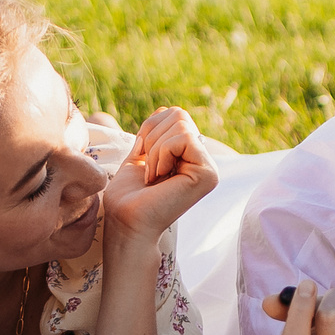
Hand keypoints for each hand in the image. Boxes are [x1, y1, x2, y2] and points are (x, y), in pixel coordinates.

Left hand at [102, 107, 218, 243]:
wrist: (126, 223)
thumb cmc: (128, 198)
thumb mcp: (140, 156)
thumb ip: (153, 135)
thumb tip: (163, 111)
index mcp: (189, 156)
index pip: (174, 114)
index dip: (150, 129)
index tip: (143, 160)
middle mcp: (203, 161)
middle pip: (179, 114)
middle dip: (153, 137)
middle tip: (149, 169)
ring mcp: (209, 167)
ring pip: (181, 124)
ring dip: (156, 149)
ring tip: (154, 176)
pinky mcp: (208, 173)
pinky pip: (183, 138)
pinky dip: (162, 154)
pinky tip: (160, 178)